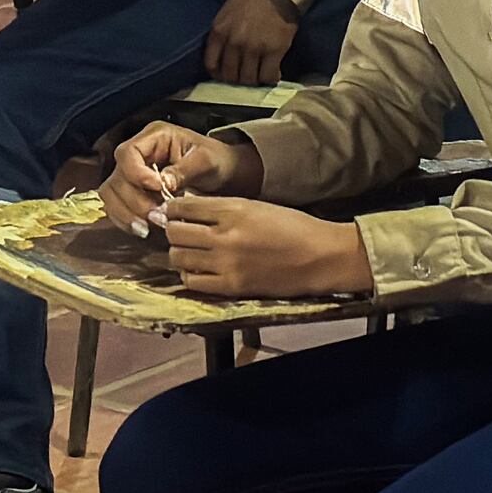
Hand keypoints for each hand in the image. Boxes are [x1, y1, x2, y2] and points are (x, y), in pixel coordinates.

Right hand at [100, 124, 242, 233]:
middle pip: (117, 177)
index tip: (158, 188)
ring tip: (146, 228)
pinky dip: (125, 220)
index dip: (137, 174)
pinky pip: (116, 205)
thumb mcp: (206, 161)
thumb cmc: (216, 160)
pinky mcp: (133, 190)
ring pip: (111, 193)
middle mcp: (138, 153)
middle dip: (134, 201)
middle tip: (156, 217)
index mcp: (154, 137)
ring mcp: (132, 172)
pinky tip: (142, 230)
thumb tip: (163, 184)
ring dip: (125, 213)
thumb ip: (183, 170)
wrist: (222, 172)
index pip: (128, 153)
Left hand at [159, 193, 364, 299]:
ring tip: (188, 250)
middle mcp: (225, 236)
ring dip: (178, 252)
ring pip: (178, 257)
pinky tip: (198, 269)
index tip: (171, 212)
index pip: (183, 207)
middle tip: (177, 231)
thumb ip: (222, 209)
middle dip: (171, 230)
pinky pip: (192, 281)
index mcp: (233, 210)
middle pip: (175, 232)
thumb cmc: (294, 228)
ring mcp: (226, 263)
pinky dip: (189, 275)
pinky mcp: (231, 286)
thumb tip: (190, 209)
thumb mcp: (256, 206)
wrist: (320, 257)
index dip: (171, 209)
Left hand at [203, 0, 301, 84]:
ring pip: (249, 79)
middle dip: (237, 79)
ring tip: (260, 75)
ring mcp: (253, 48)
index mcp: (219, 32)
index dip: (219, 75)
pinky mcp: (274, 51)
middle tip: (246, 76)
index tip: (227, 75)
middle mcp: (233, 43)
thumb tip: (223, 58)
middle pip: (230, 76)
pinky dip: (270, 79)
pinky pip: (268, 76)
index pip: (211, 65)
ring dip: (254, 81)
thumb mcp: (226, 14)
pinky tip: (273, 74)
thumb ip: (222, 36)